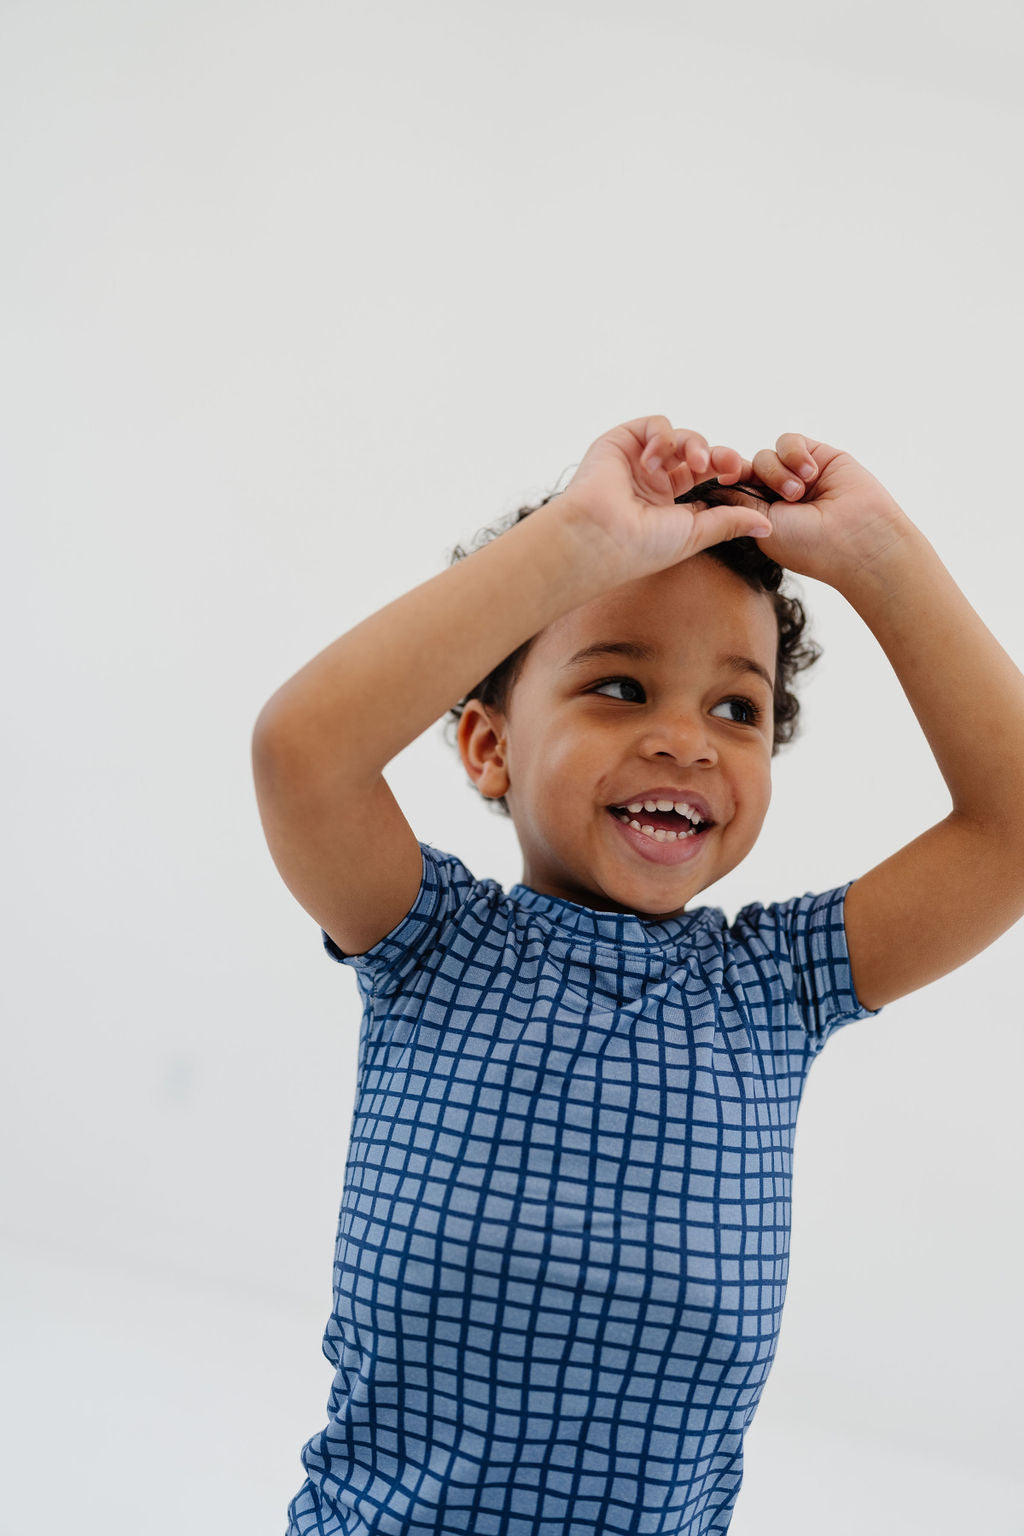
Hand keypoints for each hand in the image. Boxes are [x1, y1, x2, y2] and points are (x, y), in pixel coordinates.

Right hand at [558, 415, 773, 581]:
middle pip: (698, 455)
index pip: (708, 480)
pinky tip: (656, 459)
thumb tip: (768, 525)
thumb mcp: (695, 534)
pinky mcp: (622, 442)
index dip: (727, 473)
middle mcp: (656, 481)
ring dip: (694, 445)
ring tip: (695, 463)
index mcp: (672, 505)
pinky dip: (663, 436)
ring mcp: (639, 460)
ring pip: (681, 438)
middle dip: (717, 457)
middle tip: (729, 465)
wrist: (600, 537)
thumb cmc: (642, 546)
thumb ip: (730, 523)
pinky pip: (655, 424)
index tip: (740, 476)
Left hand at [726, 433, 912, 586]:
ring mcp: (797, 476)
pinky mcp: (817, 456)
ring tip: (799, 492)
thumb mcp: (762, 524)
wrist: (858, 539)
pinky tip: (811, 473)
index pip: (733, 489)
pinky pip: (789, 441)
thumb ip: (738, 501)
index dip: (725, 480)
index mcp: (760, 516)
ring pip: (767, 455)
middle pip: (746, 468)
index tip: (722, 479)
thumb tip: (712, 484)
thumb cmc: (810, 545)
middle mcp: (777, 495)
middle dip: (753, 477)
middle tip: (776, 495)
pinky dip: (795, 454)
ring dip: (778, 471)